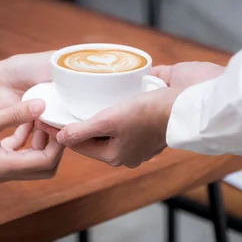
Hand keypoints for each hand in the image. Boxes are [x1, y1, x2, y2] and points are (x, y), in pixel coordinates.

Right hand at [0, 99, 64, 206]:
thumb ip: (15, 113)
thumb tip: (42, 105)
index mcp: (7, 167)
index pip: (48, 161)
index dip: (57, 142)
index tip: (54, 120)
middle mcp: (7, 172)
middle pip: (46, 167)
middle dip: (53, 145)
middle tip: (48, 122)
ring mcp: (1, 168)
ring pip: (34, 161)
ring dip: (39, 141)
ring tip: (36, 118)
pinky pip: (19, 154)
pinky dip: (25, 140)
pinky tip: (20, 121)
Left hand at [44, 62, 224, 168]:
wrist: (194, 101)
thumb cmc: (152, 114)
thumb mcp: (111, 122)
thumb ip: (84, 131)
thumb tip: (60, 138)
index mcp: (119, 155)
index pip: (83, 144)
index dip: (64, 129)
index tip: (48, 114)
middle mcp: (131, 146)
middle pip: (97, 132)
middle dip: (82, 117)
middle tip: (63, 100)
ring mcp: (143, 130)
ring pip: (113, 119)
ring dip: (100, 106)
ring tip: (82, 91)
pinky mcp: (153, 112)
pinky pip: (130, 106)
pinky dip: (119, 98)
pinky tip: (111, 85)